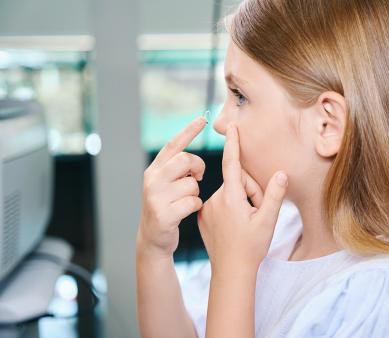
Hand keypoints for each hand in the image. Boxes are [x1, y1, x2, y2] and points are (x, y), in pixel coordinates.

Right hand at [137, 116, 206, 257]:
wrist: (152, 239)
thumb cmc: (166, 207)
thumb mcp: (165, 185)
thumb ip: (175, 170)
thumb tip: (193, 160)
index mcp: (154, 169)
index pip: (173, 145)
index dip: (189, 131)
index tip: (203, 119)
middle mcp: (152, 180)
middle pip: (185, 159)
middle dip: (198, 167)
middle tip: (199, 176)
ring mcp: (156, 197)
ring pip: (192, 184)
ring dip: (196, 193)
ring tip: (186, 200)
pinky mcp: (163, 214)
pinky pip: (193, 202)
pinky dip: (195, 207)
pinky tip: (186, 212)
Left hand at [197, 123, 288, 271]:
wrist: (230, 271)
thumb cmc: (251, 247)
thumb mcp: (268, 221)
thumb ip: (274, 195)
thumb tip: (280, 173)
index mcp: (231, 197)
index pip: (232, 164)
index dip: (233, 145)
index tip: (231, 127)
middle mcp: (215, 199)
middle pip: (237, 182)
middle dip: (250, 191)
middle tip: (258, 212)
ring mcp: (207, 209)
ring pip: (229, 193)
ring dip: (241, 201)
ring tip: (247, 222)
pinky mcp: (202, 217)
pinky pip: (220, 203)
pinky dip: (230, 208)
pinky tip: (234, 226)